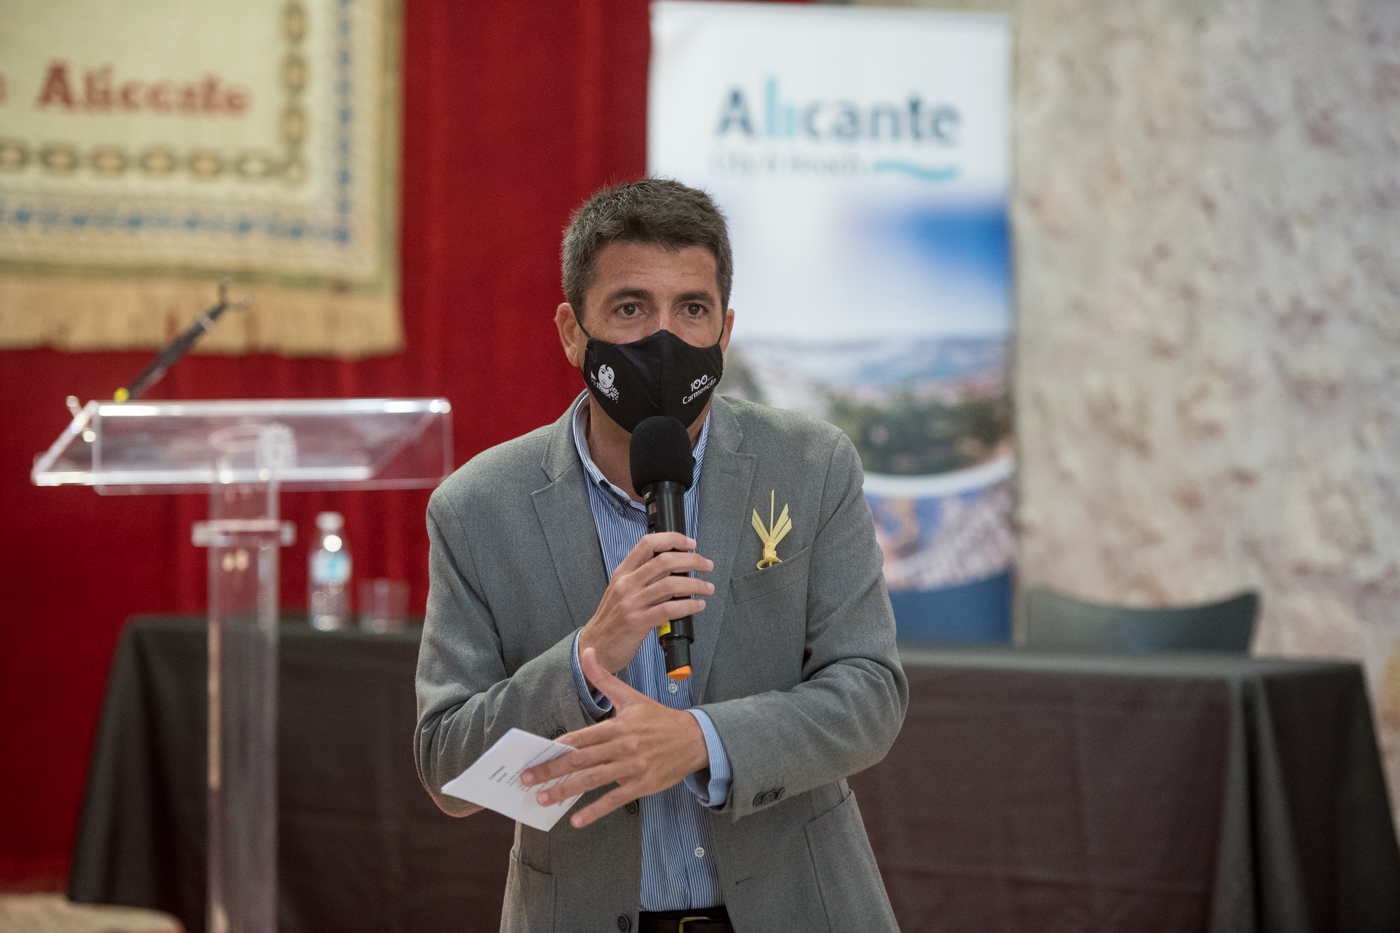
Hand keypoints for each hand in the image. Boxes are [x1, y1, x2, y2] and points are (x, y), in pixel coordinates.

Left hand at [521, 647, 709, 827]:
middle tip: (526, 779)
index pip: (581, 737)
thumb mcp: (631, 697)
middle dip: (551, 770)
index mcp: (617, 725)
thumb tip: (587, 651)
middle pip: (580, 760)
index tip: (535, 754)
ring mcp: (632, 767)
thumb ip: (604, 678)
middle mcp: (623, 747)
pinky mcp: (642, 785)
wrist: (694, 739)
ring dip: (565, 791)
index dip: (557, 747)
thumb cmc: (659, 719)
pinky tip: (576, 819)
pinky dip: (595, 810)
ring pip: (593, 780)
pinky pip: (614, 799)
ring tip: (542, 799)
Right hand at [578, 532, 713, 674]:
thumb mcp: (621, 591)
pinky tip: (697, 605)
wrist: (595, 647)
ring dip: (695, 585)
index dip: (673, 539)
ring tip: (707, 588)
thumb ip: (643, 578)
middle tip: (706, 565)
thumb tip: (675, 569)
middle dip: (692, 561)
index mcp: (623, 572)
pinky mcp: (638, 622)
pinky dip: (688, 605)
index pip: (648, 544)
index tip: (690, 544)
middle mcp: (627, 584)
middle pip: (664, 561)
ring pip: (671, 584)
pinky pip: (669, 609)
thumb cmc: (612, 620)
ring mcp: (631, 603)